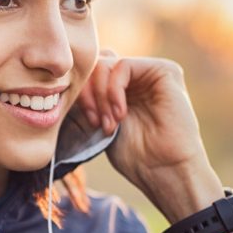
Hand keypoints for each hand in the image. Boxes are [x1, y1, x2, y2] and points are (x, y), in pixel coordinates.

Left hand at [76, 50, 227, 223]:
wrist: (165, 170)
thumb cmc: (136, 155)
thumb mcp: (101, 123)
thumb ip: (89, 99)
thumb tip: (67, 82)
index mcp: (123, 87)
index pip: (90, 70)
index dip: (81, 91)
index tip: (86, 121)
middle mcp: (137, 75)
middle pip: (96, 63)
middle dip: (88, 93)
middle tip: (95, 121)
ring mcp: (150, 71)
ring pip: (106, 63)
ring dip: (100, 95)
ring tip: (108, 122)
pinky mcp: (164, 70)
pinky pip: (123, 66)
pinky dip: (113, 90)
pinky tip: (120, 114)